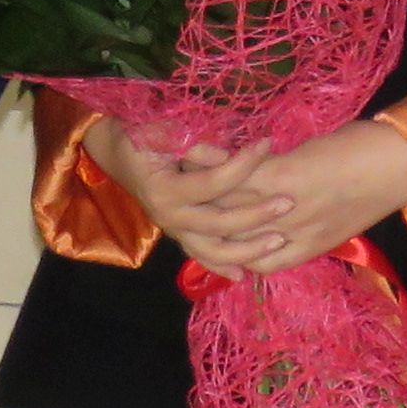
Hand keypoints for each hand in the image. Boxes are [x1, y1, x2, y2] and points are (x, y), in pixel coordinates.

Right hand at [90, 118, 284, 274]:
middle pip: (220, 223)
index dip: (243, 163)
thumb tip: (224, 155)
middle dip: (257, 214)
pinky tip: (245, 275)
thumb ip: (192, 145)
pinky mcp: (178, 235)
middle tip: (288, 202)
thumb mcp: (163, 132)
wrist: (118, 153)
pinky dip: (222, 266)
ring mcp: (174, 230)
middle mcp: (169, 216)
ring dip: (248, 249)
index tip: (267, 145)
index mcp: (166, 190)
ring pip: (213, 250)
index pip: (215, 182)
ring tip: (279, 241)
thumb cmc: (143, 138)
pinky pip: (202, 256)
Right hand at [176, 118, 406, 279]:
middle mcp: (290, 237)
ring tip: (173, 169)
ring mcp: (286, 209)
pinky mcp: (287, 179)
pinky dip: (212, 162)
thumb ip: (309, 221)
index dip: (216, 246)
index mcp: (305, 250)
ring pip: (227, 204)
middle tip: (171, 195)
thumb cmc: (377, 184)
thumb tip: (282, 211)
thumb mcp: (339, 216)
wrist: (403, 165)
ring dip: (197, 186)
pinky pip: (236, 176)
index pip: (248, 259)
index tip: (196, 227)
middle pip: (228, 233)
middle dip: (197, 215)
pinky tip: (192, 151)